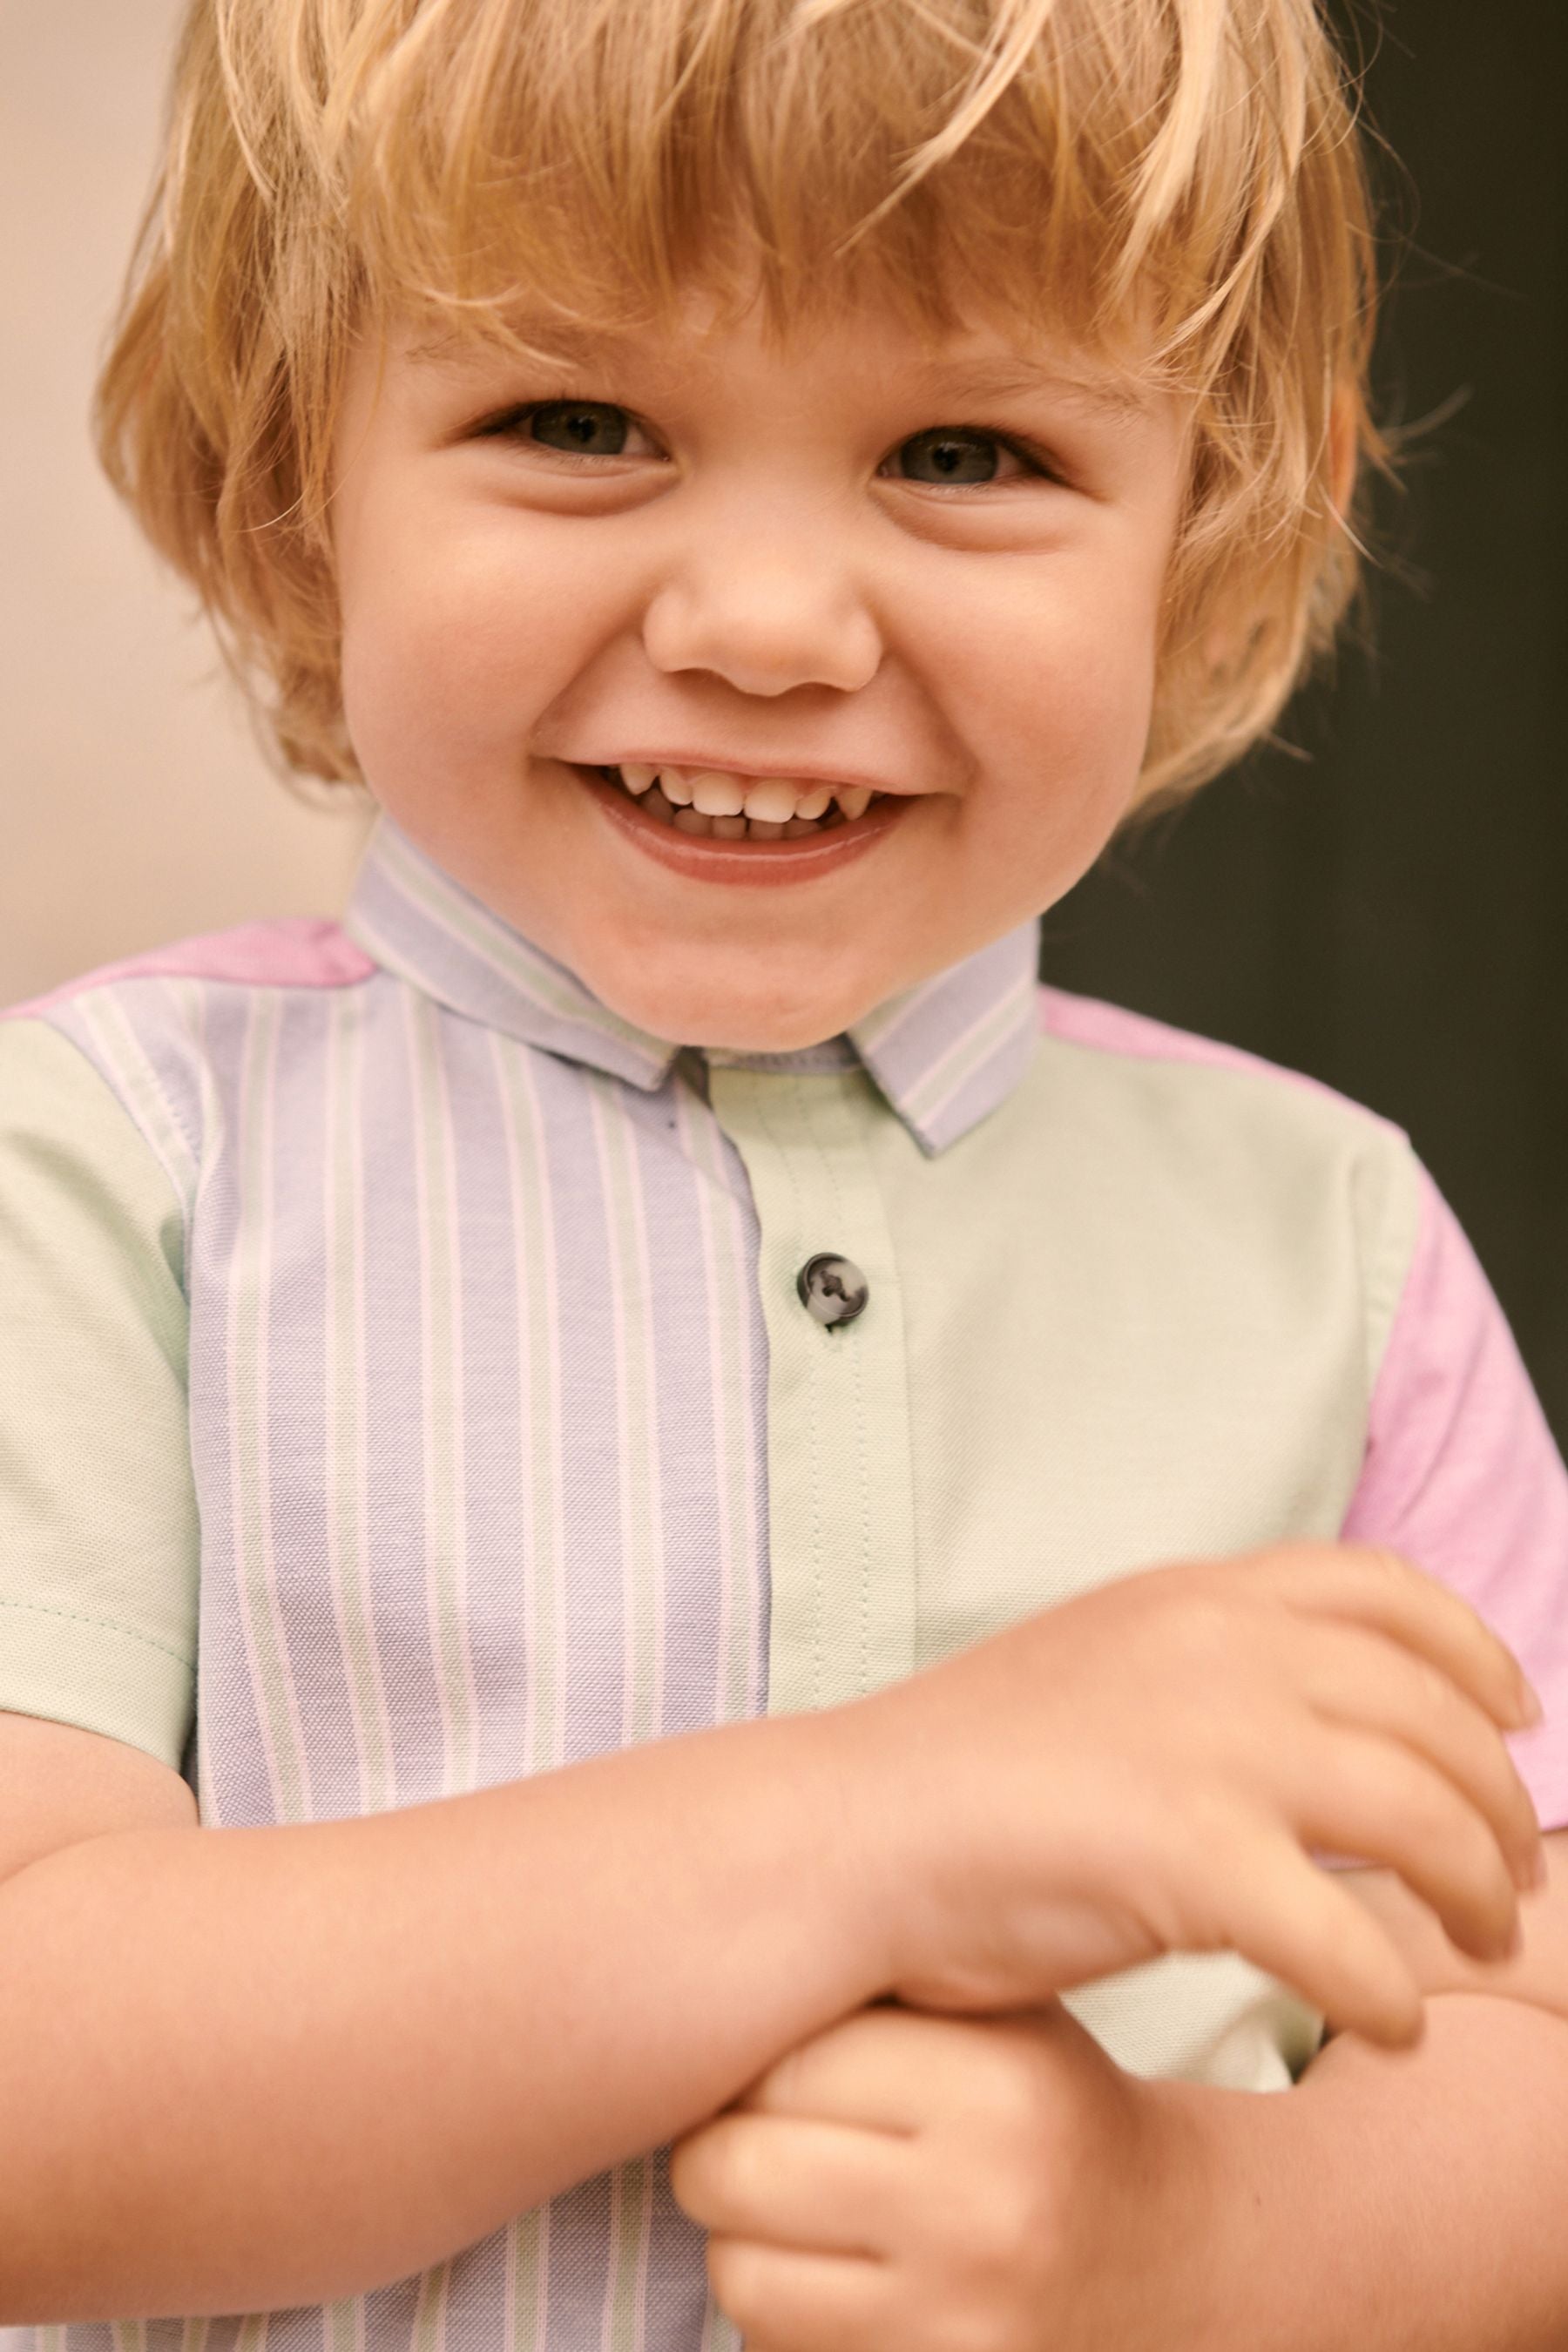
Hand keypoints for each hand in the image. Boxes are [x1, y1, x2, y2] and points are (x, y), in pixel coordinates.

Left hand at [672, 1999, 1205, 2351]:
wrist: (1166, 2255)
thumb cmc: (1050, 2111)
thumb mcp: (1000, 2018)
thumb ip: (882, 1984)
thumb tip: (709, 1968)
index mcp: (999, 2087)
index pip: (789, 2060)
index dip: (757, 2056)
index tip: (775, 2056)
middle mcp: (980, 2210)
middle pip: (739, 2168)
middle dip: (719, 2146)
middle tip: (753, 2130)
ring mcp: (957, 2324)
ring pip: (739, 2273)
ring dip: (740, 2238)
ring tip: (791, 2204)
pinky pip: (774, 2350)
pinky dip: (779, 2311)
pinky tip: (831, 2272)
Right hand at [826, 1542, 1542, 2043]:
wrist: (848, 1834)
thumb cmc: (960, 1776)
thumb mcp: (1098, 1666)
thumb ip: (1203, 1668)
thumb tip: (1314, 1718)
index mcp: (1193, 1596)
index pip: (1384, 1589)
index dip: (1474, 1650)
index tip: (1514, 1713)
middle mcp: (1219, 1649)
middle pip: (1432, 1714)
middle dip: (1497, 1803)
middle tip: (1510, 1876)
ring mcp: (1209, 1745)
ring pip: (1423, 1817)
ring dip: (1477, 1893)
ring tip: (1477, 1948)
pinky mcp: (1190, 1855)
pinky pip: (1351, 1938)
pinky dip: (1393, 1992)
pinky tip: (1392, 2025)